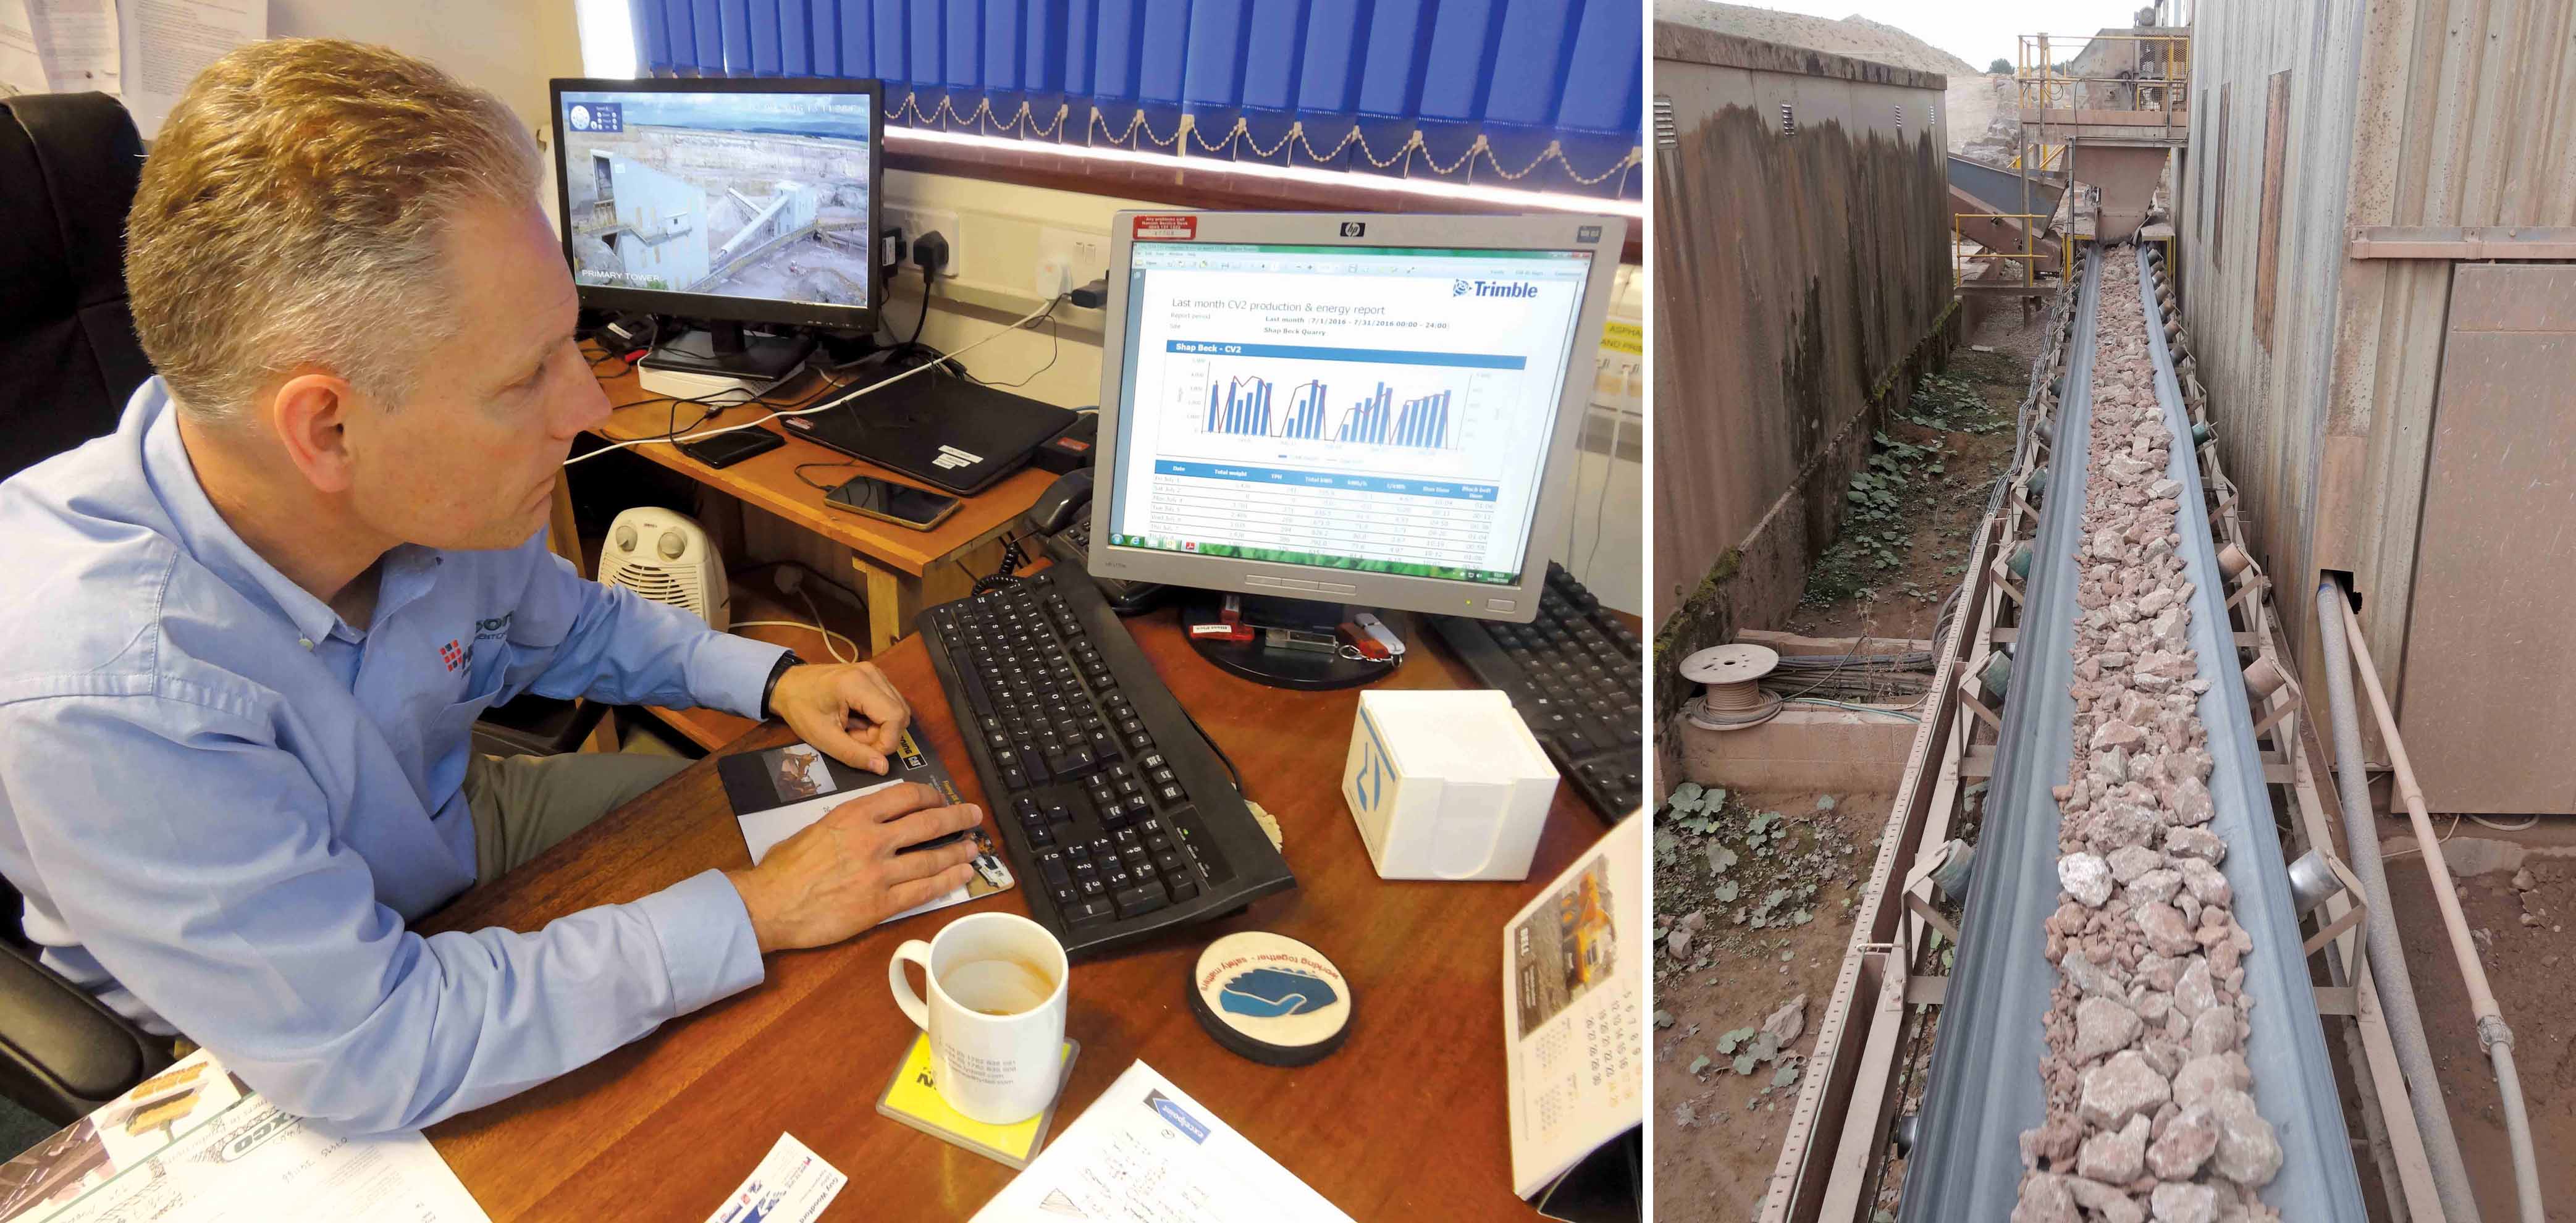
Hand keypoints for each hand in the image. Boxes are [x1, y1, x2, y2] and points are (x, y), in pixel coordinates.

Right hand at [725, 782, 984, 953]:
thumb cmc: (783, 870)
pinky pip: (923, 890)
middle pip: (928, 822)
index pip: (905, 796)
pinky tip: (962, 876)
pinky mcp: (880, 904)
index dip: (931, 796)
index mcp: (853, 815)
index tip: (941, 799)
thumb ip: (844, 824)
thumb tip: (864, 825)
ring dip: (957, 852)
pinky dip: (946, 881)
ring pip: (932, 857)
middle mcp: (872, 838)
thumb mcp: (813, 829)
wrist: (768, 905)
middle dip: (957, 818)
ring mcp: (879, 872)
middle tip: (973, 816)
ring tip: (973, 849)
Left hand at [770, 661, 910, 772]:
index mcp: (857, 684)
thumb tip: (883, 768)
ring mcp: (875, 672)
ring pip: (897, 710)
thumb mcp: (823, 737)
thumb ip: (854, 754)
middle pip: (899, 714)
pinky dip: (878, 719)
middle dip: (881, 736)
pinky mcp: (874, 676)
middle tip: (853, 738)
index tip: (866, 752)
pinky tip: (858, 721)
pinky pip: (890, 703)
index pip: (895, 717)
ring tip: (853, 730)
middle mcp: (872, 673)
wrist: (788, 685)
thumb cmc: (801, 708)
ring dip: (880, 729)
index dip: (887, 742)